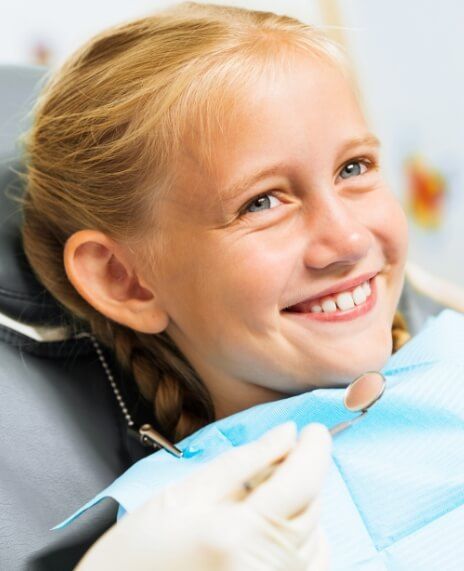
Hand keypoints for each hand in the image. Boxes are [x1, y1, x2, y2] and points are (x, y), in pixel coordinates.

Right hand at [75, 421, 331, 570]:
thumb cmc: (139, 550)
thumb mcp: (184, 493)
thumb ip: (242, 461)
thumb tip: (286, 434)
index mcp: (239, 534)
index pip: (301, 481)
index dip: (315, 449)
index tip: (314, 429)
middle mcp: (266, 568)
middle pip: (312, 506)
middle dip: (304, 473)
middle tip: (278, 455)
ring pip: (315, 534)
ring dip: (301, 503)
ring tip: (265, 493)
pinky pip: (309, 563)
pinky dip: (303, 536)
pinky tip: (275, 524)